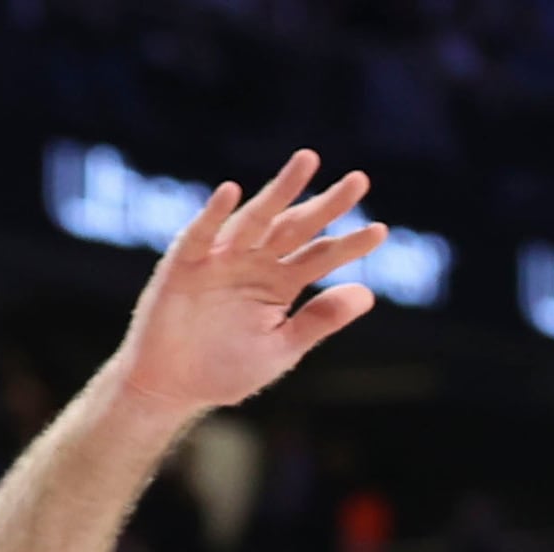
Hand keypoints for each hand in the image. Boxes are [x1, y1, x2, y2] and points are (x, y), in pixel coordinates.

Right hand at [117, 152, 385, 419]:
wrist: (172, 387)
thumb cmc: (225, 369)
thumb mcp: (282, 349)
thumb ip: (320, 320)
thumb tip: (368, 293)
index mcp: (279, 282)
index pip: (321, 256)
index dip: (349, 245)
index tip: (382, 232)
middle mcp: (254, 262)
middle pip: (296, 226)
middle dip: (325, 204)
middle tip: (359, 182)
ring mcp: (220, 259)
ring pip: (255, 219)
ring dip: (280, 190)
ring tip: (308, 162)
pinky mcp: (184, 264)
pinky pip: (201, 234)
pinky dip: (214, 213)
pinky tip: (232, 192)